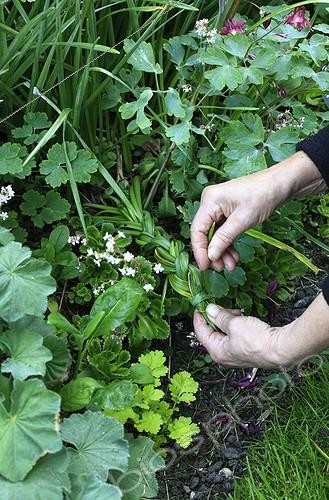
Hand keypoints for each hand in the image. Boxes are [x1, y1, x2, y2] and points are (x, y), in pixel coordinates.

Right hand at [191, 152, 323, 271]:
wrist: (280, 184)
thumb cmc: (262, 196)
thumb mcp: (242, 221)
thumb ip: (223, 239)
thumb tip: (210, 256)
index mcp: (210, 200)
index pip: (197, 230)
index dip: (199, 250)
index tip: (205, 267)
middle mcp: (209, 202)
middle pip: (204, 233)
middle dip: (213, 252)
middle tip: (221, 268)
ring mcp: (217, 206)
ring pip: (214, 234)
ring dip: (221, 251)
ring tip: (231, 265)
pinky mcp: (226, 211)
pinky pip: (222, 230)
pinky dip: (227, 243)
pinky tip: (234, 255)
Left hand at [194, 294, 328, 368]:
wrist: (281, 349)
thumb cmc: (256, 340)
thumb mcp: (234, 324)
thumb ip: (220, 316)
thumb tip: (209, 309)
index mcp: (217, 351)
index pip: (201, 332)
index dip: (199, 317)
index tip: (199, 305)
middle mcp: (224, 356)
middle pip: (213, 333)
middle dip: (215, 318)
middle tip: (221, 306)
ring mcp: (236, 355)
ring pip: (225, 334)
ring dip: (227, 321)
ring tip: (236, 312)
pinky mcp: (247, 351)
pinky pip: (235, 337)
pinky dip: (236, 327)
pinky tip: (243, 319)